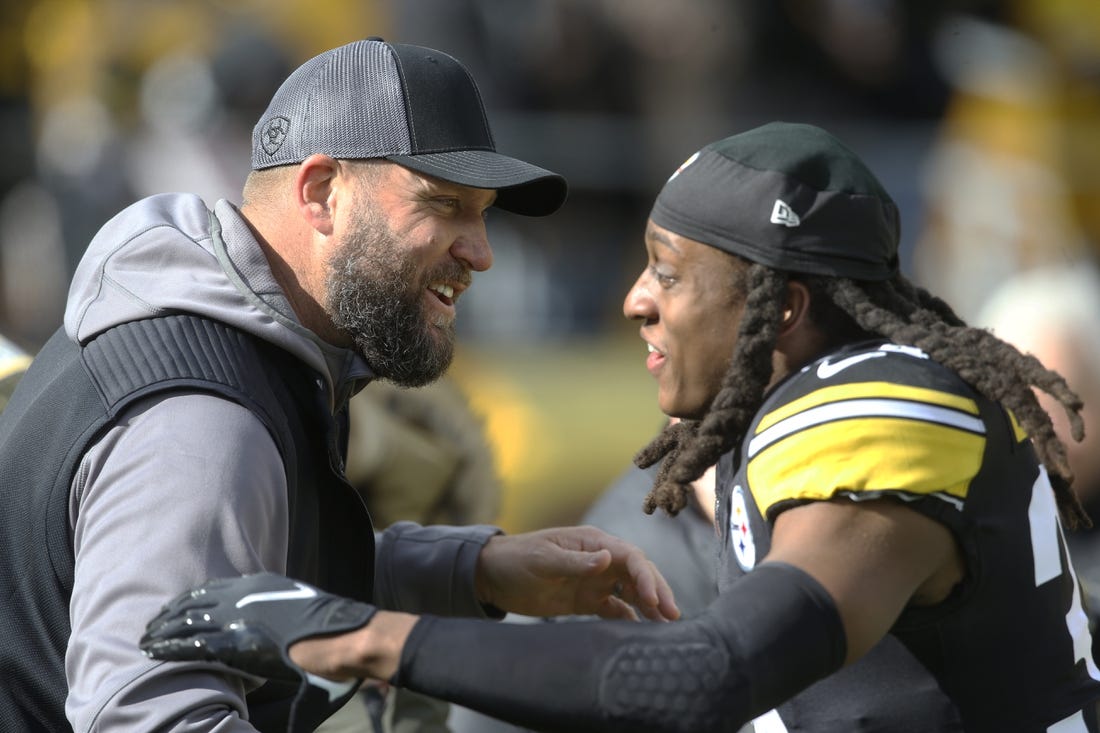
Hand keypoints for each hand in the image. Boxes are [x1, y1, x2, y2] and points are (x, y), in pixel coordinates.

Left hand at [139, 573, 376, 681]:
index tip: (171, 609)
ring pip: (186, 622)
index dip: (186, 600)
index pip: (210, 588)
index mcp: (257, 583)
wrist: (340, 635)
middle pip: (192, 603)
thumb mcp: (297, 603)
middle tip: (150, 626)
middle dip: (167, 615)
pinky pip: (192, 645)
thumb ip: (275, 605)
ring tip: (145, 640)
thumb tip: (267, 614)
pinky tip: (153, 653)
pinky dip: (169, 648)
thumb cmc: (327, 625)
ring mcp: (238, 618)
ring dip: (161, 632)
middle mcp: (243, 595)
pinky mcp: (236, 643)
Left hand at [475, 526, 679, 621]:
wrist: (492, 576)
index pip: (630, 556)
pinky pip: (615, 609)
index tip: (654, 599)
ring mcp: (595, 580)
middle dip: (657, 591)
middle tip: (673, 615)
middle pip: (638, 574)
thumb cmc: (516, 559)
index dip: (646, 576)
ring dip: (649, 606)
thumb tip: (608, 559)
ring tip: (667, 627)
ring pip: (631, 592)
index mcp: (592, 542)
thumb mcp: (542, 559)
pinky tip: (641, 632)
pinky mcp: (586, 600)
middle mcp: (600, 559)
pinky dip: (630, 619)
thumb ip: (575, 561)